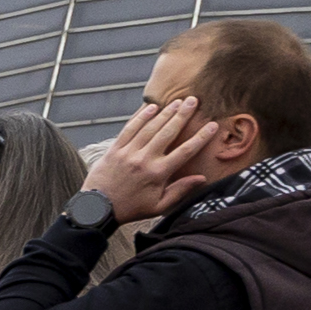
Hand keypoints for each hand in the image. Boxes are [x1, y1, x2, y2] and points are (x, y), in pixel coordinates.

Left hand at [85, 94, 217, 221]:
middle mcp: (144, 159)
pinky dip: (141, 117)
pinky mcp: (115, 149)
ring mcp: (128, 152)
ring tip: (178, 101)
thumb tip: (201, 179)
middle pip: (168, 132)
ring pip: (150, 127)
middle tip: (194, 101)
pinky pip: (130, 128)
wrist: (98, 209)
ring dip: (165, 112)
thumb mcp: (158, 206)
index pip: (185, 151)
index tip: (212, 125)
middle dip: (183, 115)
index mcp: (158, 173)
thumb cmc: (131, 208)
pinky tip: (152, 107)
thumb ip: (180, 191)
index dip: (200, 137)